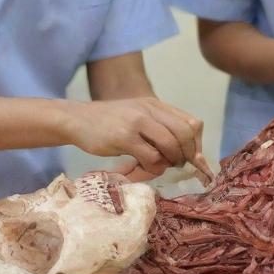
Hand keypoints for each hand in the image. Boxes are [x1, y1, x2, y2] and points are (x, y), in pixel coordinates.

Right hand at [63, 98, 204, 180]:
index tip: (193, 157)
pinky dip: (154, 167)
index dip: (196, 143)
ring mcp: (137, 123)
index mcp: (157, 105)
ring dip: (171, 161)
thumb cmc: (110, 122)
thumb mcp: (138, 115)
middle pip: (185, 133)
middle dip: (188, 154)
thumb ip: (159, 126)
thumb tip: (183, 150)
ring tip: (163, 166)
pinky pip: (151, 156)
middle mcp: (150, 110)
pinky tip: (146, 168)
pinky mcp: (124, 138)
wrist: (77, 119)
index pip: (191, 123)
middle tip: (179, 164)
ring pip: (170, 144)